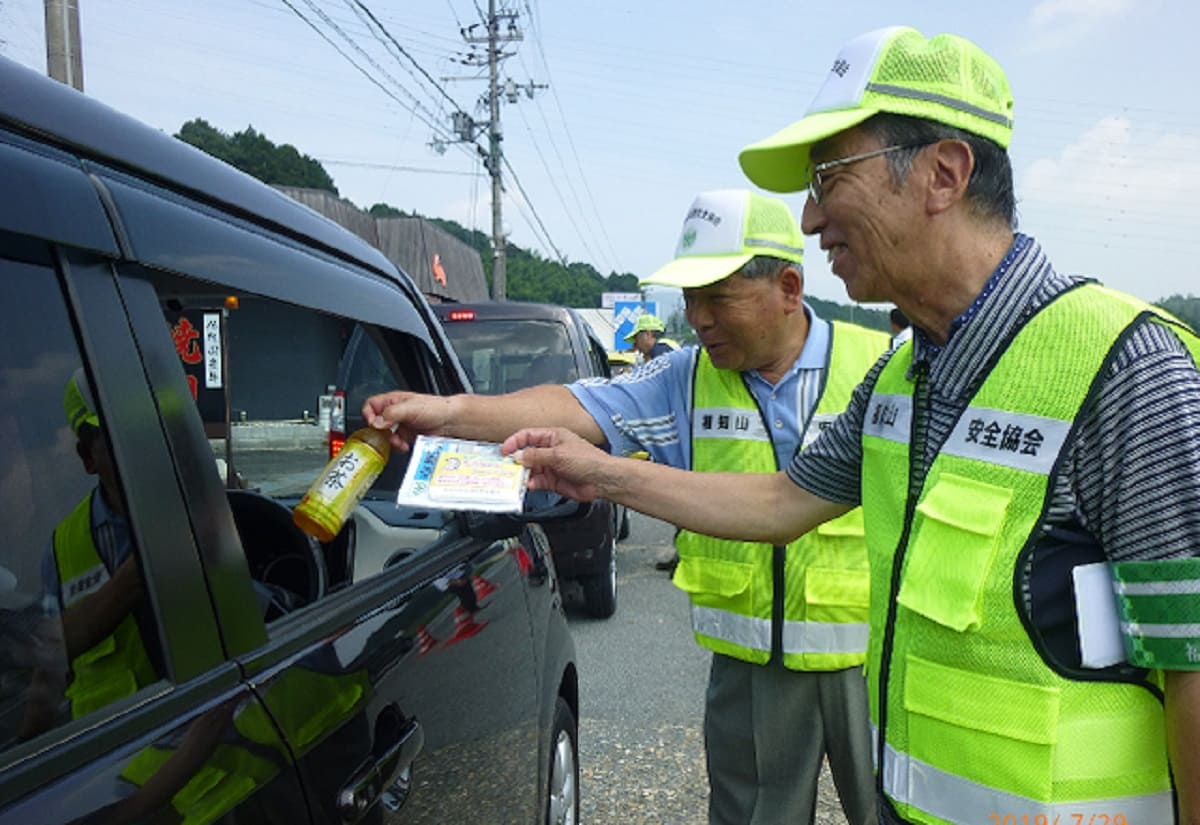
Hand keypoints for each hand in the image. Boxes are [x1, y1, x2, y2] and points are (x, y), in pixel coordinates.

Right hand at [362, 391, 450, 451]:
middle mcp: (395, 413)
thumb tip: (376, 422)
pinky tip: (404, 445)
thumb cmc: (435, 408)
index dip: (369, 414)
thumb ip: (391, 414)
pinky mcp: (407, 437)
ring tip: (397, 441)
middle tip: (385, 435)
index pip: (371, 405)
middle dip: (379, 431)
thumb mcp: (410, 408)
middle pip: (376, 423)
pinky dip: (397, 446)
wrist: (451, 421)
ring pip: (385, 435)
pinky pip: (395, 444)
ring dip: (389, 441)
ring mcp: (401, 425)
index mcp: (393, 401)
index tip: (373, 423)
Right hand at [503, 427, 617, 502]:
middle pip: (526, 453)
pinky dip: (530, 483)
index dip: (514, 442)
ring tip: (516, 477)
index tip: (504, 450)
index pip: (528, 435)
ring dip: (522, 473)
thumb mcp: (559, 454)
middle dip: (516, 459)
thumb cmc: (588, 460)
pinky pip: (536, 481)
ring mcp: (550, 466)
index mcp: (553, 436)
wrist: (601, 480)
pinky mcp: (552, 481)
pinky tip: (528, 484)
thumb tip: (518, 455)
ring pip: (529, 469)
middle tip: (506, 466)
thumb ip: (536, 456)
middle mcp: (550, 450)